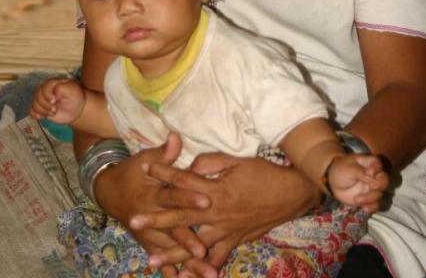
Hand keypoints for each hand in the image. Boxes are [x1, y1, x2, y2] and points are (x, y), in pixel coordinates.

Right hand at [30, 77, 83, 123]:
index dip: (47, 95)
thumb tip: (53, 91)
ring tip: (52, 113)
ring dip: (42, 111)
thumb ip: (62, 88)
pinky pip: (31, 111)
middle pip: (37, 96)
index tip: (54, 101)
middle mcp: (45, 90)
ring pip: (34, 104)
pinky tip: (41, 117)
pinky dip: (34, 114)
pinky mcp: (40, 108)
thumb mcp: (72, 90)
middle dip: (45, 105)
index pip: (44, 88)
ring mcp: (42, 99)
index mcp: (52, 83)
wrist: (76, 109)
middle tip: (54, 110)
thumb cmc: (75, 97)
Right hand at [93, 133, 216, 277]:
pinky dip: (172, 272)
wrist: (109, 191)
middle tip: (205, 252)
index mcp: (153, 195)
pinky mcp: (149, 243)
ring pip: (171, 251)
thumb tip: (176, 136)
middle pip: (174, 230)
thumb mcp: (146, 158)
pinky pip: (162, 260)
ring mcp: (150, 234)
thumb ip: (164, 152)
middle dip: (189, 241)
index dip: (189, 197)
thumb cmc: (132, 171)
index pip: (174, 195)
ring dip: (187, 263)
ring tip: (206, 273)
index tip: (207, 200)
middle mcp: (151, 217)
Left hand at [133, 151, 316, 270]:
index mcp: (216, 188)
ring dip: (171, 253)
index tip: (144, 167)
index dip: (164, 172)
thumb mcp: (237, 159)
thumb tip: (190, 165)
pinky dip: (202, 269)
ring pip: (194, 244)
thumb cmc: (263, 172)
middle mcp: (217, 212)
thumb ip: (211, 162)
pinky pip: (216, 258)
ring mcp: (226, 229)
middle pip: (180, 216)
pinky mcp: (235, 240)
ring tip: (151, 261)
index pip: (184, 179)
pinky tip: (187, 277)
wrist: (291, 193)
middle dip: (156, 219)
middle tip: (133, 222)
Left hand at [327, 153, 388, 212]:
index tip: (369, 173)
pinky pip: (376, 204)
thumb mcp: (348, 168)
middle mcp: (372, 176)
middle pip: (384, 179)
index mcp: (367, 164)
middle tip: (371, 187)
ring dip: (370, 198)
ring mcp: (371, 188)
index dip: (376, 168)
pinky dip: (372, 207)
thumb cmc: (340, 170)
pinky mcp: (369, 199)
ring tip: (356, 199)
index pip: (378, 163)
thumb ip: (360, 172)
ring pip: (380, 194)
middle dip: (380, 184)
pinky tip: (364, 208)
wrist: (333, 183)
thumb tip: (372, 177)